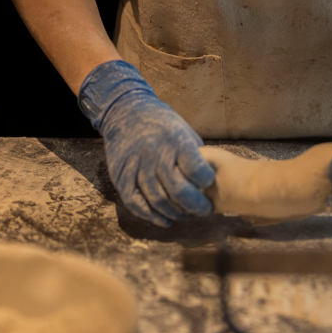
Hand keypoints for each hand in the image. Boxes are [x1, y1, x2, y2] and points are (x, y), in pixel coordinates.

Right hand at [78, 60, 214, 226]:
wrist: (125, 112)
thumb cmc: (162, 124)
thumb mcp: (183, 130)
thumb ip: (195, 155)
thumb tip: (210, 181)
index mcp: (175, 140)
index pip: (195, 168)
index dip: (206, 181)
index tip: (211, 186)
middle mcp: (155, 154)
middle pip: (178, 190)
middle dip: (196, 206)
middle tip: (205, 211)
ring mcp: (136, 167)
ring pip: (158, 201)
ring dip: (176, 213)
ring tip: (188, 215)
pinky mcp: (121, 177)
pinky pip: (136, 204)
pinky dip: (152, 216)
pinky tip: (165, 220)